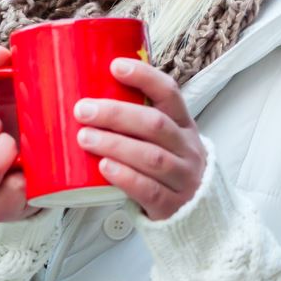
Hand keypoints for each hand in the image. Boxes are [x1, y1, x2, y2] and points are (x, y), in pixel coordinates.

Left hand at [74, 59, 205, 220]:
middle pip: (155, 124)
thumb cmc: (167, 167)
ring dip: (115, 144)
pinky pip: (149, 189)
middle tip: (83, 110)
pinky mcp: (172, 206)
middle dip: (116, 114)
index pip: (169, 92)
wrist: (197, 214)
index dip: (144, 77)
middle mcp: (187, 148)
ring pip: (151, 157)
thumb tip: (88, 96)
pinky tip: (104, 167)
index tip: (115, 66)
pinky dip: (125, 176)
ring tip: (85, 138)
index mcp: (183, 124)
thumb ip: (136, 120)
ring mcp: (183, 178)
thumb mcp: (163, 139)